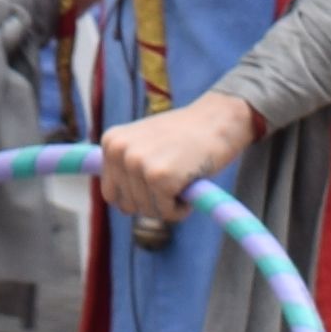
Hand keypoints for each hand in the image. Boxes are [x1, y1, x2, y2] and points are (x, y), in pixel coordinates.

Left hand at [95, 90, 261, 227]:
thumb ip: (126, 164)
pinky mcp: (160, 177)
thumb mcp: (144, 142)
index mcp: (111, 142)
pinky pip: (168, 212)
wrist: (219, 119)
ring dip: (169, 204)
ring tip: (183, 177)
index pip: (111, 194)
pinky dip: (182, 209)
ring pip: (148, 211)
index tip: (156, 185)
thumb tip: (114, 200)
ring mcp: (138, 163)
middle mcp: (119, 151)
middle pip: (128, 206)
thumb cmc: (185, 135)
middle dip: (153, 202)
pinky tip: (191, 184)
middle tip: (174, 180)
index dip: (137, 198)